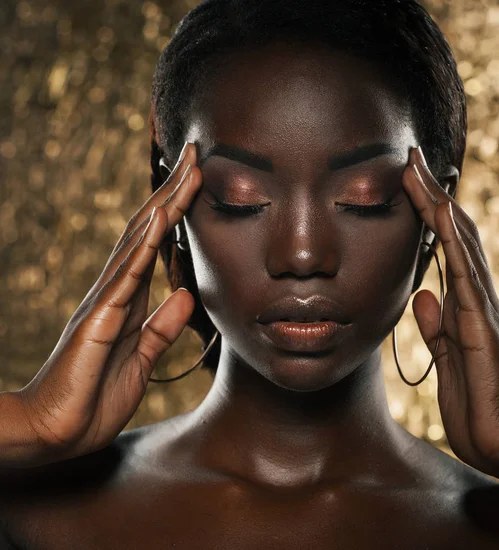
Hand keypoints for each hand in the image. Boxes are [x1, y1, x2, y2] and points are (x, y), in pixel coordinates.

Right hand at [11, 141, 201, 467]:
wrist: (58, 432)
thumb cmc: (95, 395)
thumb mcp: (142, 357)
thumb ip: (162, 326)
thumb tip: (186, 295)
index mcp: (128, 299)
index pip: (155, 243)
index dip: (178, 211)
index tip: (199, 180)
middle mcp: (115, 291)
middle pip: (147, 231)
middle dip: (174, 193)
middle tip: (196, 155)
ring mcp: (104, 303)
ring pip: (135, 244)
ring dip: (162, 207)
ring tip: (184, 172)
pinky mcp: (97, 322)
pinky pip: (123, 280)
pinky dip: (141, 249)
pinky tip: (156, 222)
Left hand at [402, 146, 498, 476]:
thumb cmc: (475, 400)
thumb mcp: (445, 355)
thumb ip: (435, 324)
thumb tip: (421, 294)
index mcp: (464, 301)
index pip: (444, 244)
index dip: (426, 211)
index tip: (406, 181)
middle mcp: (475, 294)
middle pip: (453, 231)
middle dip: (430, 193)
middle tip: (410, 157)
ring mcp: (481, 304)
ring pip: (460, 241)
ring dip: (438, 203)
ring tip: (419, 168)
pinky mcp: (481, 322)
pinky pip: (465, 272)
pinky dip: (453, 240)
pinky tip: (441, 213)